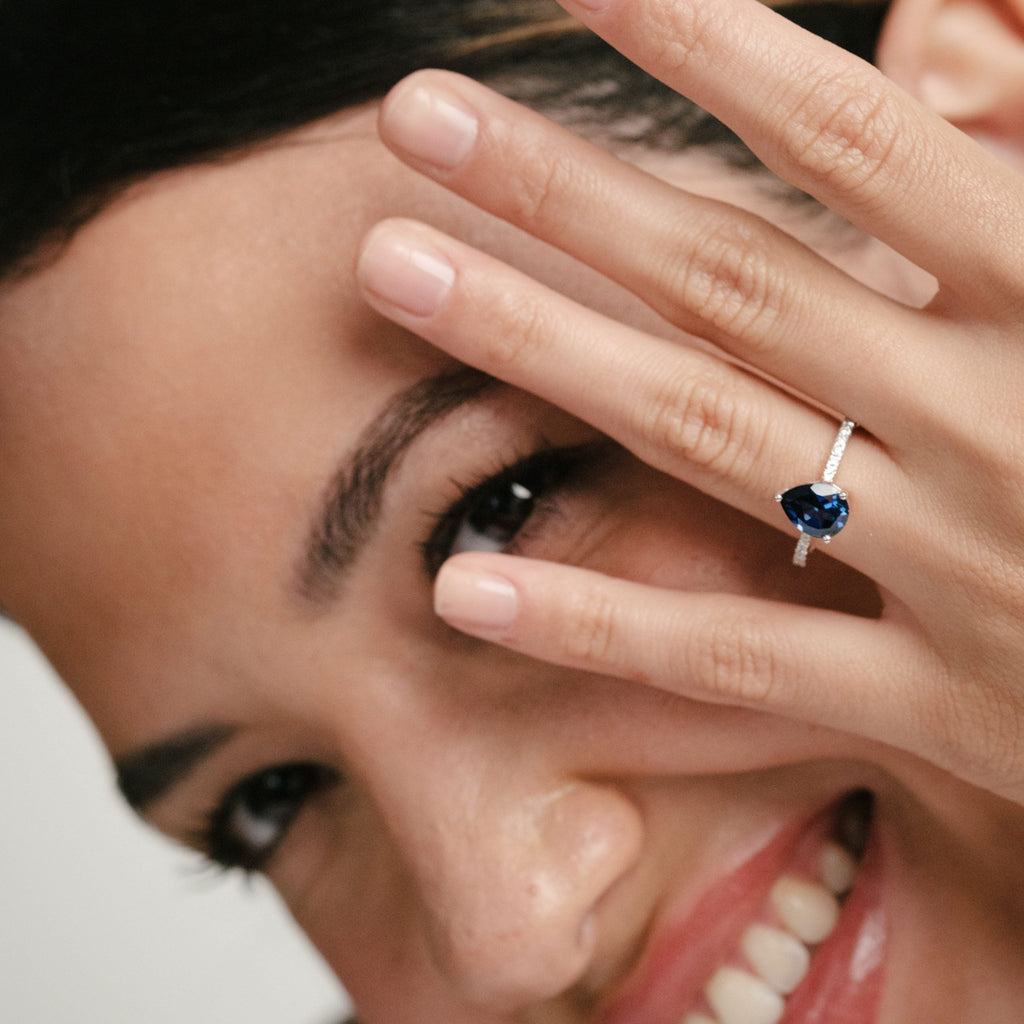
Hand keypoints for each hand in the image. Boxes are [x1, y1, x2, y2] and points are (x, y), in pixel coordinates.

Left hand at [356, 0, 1023, 802]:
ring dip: (541, 352)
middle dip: (565, 193)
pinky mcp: (930, 701)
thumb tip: (944, 26)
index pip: (850, 143)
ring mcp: (956, 571)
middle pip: (734, 283)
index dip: (709, 49)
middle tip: (414, 121)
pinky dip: (600, 626)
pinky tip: (465, 589)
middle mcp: (990, 419)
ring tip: (394, 273)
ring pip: (708, 444)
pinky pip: (739, 662)